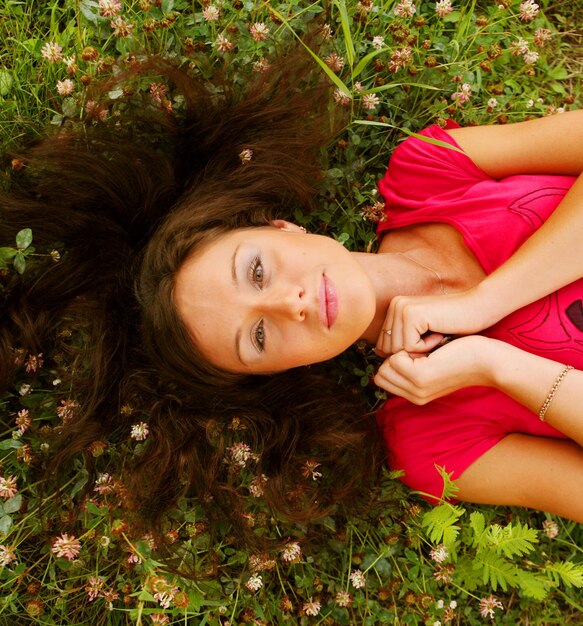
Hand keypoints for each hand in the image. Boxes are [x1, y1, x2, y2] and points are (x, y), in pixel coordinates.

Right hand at [374, 335, 496, 403]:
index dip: (393, 361)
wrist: (488, 361)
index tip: (417, 353)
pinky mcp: (421, 376)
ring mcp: (417, 388)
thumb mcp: (433, 364)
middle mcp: (415, 396)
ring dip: (401, 351)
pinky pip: (395, 357)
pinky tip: (431, 345)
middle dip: (394, 357)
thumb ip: (411, 366)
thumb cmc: (462, 356)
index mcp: (416, 395)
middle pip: (381, 374)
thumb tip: (387, 355)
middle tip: (421, 350)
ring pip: (386, 365)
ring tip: (426, 348)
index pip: (383, 379)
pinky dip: (409, 346)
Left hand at [376, 288, 493, 356]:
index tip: (428, 342)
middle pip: (388, 350)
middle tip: (434, 338)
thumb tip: (379, 360)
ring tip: (437, 334)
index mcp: (394, 309)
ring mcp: (401, 307)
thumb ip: (400, 342)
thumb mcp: (421, 334)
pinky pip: (410, 347)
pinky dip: (427, 347)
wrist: (479, 310)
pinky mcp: (411, 314)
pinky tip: (440, 332)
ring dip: (421, 351)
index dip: (407, 355)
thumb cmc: (454, 327)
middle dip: (413, 353)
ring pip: (398, 350)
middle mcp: (394, 305)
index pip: (384, 347)